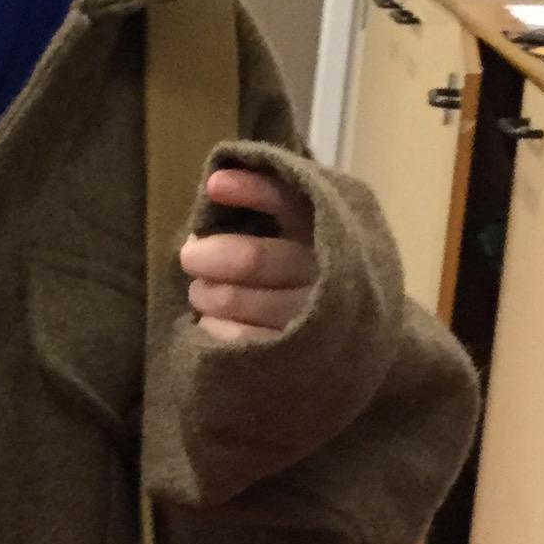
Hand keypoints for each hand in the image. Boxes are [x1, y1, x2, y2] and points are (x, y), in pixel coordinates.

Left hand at [178, 165, 316, 346]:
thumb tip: (217, 190)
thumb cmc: (314, 277)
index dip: (251, 190)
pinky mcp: (295, 358)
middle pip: (251, 259)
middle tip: (190, 256)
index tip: (214, 186)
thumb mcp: (307, 236)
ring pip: (237, 300)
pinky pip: (237, 337)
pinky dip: (214, 326)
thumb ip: (272, 212)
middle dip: (208, 255)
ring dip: (206, 293)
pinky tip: (213, 322)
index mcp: (331, 236)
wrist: (354, 344)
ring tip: (201, 293)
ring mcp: (312, 322)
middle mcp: (327, 276)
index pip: (290, 204)